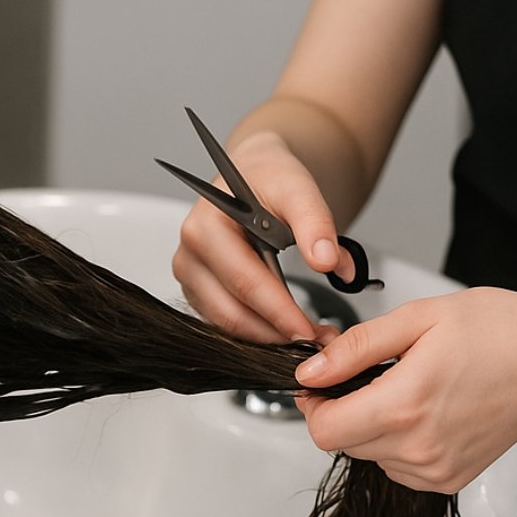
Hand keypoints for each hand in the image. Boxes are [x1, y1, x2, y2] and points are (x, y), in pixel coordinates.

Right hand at [172, 131, 354, 342]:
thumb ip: (314, 222)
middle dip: (276, 333)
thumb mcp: (296, 187)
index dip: (279, 312)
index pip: (244, 282)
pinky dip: (259, 331)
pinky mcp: (200, 292)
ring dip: (269, 338)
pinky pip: (227, 322)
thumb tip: (328, 261)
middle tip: (318, 341)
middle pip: (231, 313)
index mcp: (204, 229)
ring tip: (310, 336)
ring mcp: (191, 278)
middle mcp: (189, 257)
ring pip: (227, 325)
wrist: (254, 175)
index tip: (310, 333)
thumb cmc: (269, 178)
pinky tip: (288, 328)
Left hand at [293, 288, 516, 492]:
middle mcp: (418, 447)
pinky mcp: (449, 481)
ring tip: (407, 389)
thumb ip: (356, 348)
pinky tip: (426, 411)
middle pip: (342, 443)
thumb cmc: (498, 331)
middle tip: (371, 374)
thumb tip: (310, 372)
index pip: (323, 430)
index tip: (324, 380)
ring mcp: (435, 469)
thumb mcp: (419, 317)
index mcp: (405, 404)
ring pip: (368, 455)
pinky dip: (398, 442)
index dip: (314, 404)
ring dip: (371, 426)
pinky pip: (397, 467)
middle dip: (343, 409)